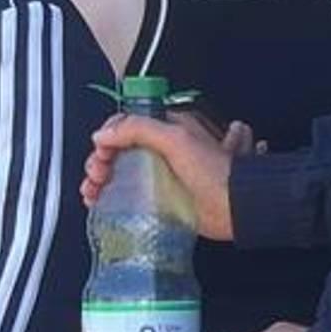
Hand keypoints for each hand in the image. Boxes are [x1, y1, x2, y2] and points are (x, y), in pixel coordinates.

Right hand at [83, 107, 254, 238]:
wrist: (236, 207)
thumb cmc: (217, 172)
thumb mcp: (177, 139)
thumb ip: (139, 129)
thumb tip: (103, 134)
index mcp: (170, 129)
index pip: (128, 124)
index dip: (110, 135)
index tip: (102, 149)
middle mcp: (164, 150)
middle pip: (120, 149)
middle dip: (101, 159)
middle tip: (98, 172)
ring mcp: (162, 175)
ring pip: (119, 172)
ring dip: (99, 178)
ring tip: (93, 189)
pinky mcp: (160, 199)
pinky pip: (127, 195)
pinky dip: (107, 196)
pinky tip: (98, 200)